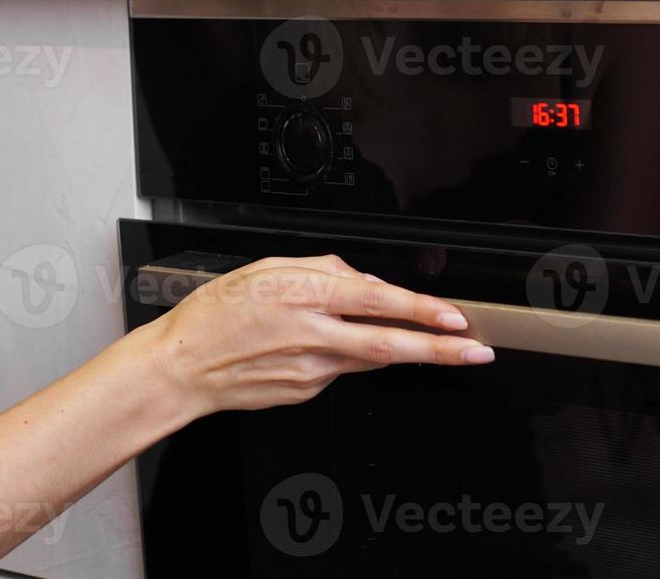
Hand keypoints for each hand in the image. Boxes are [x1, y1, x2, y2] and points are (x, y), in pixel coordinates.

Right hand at [140, 254, 493, 419]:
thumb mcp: (266, 267)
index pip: (377, 301)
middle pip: (390, 345)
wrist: (182, 365)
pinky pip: (340, 369)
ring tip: (426, 340)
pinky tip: (327, 345)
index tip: (456, 317)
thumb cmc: (216, 312)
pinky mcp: (305, 392)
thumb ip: (323, 270)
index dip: (423, 310)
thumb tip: (365, 282)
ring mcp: (311, 370)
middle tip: (478, 351)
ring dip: (401, 349)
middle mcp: (312, 336)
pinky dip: (347, 354)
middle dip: (441, 350)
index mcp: (303, 295)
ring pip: (370, 357)